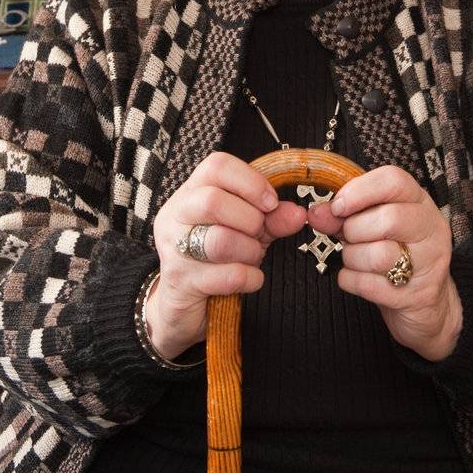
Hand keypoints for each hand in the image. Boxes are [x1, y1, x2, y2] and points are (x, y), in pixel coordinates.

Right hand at [147, 151, 307, 360]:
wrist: (180, 306)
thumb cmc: (213, 259)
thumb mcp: (246, 231)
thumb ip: (272, 218)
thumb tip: (298, 214)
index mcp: (189, 193)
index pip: (216, 166)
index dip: (250, 181)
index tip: (270, 202)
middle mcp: (175, 217)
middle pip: (213, 201)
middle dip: (250, 219)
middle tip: (259, 234)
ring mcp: (174, 251)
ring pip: (220, 240)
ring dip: (250, 250)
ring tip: (252, 256)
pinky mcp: (181, 284)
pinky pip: (228, 276)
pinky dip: (250, 277)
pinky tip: (249, 278)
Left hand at [307, 165, 462, 362]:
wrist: (425, 303)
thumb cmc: (395, 252)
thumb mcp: (372, 224)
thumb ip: (344, 214)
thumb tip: (317, 213)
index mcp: (419, 202)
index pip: (394, 181)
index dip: (359, 191)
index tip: (338, 205)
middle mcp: (431, 229)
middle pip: (387, 219)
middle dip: (354, 230)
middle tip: (348, 238)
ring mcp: (429, 264)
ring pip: (378, 255)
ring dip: (352, 257)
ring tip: (354, 258)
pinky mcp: (418, 296)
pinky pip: (370, 285)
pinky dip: (351, 280)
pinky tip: (357, 278)